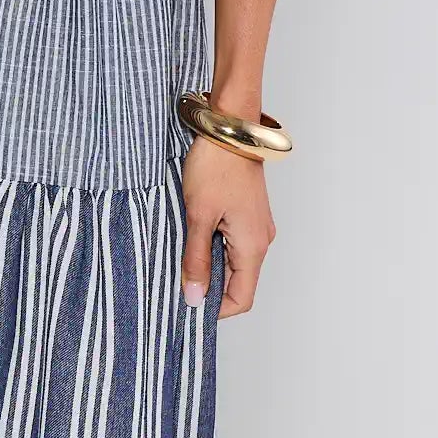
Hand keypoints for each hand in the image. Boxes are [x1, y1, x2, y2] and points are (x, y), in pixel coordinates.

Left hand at [180, 133, 275, 317]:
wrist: (229, 128)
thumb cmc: (216, 166)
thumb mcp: (198, 216)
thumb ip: (195, 259)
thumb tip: (193, 298)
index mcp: (253, 246)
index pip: (241, 299)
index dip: (214, 309)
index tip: (187, 305)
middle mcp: (260, 240)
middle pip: (237, 282)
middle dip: (208, 287)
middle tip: (177, 280)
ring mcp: (256, 226)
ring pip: (233, 262)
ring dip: (208, 265)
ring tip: (181, 255)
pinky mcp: (247, 214)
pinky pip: (232, 243)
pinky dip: (212, 247)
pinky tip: (191, 236)